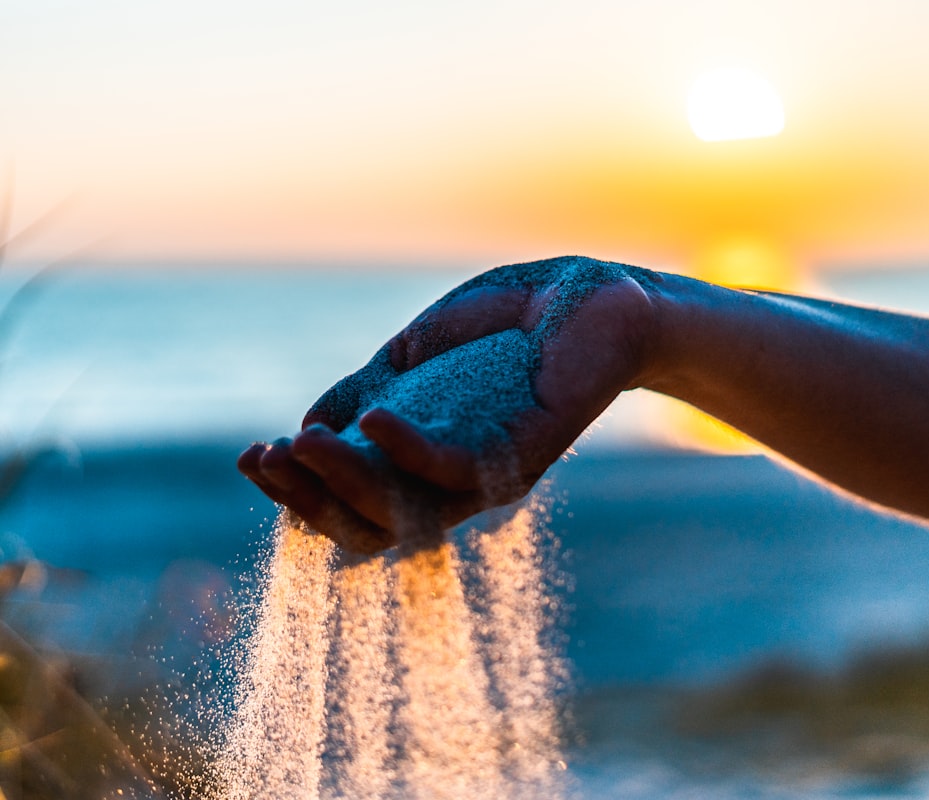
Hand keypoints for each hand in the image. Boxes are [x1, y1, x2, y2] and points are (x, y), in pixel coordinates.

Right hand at [238, 256, 662, 552]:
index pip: (350, 502)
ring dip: (344, 483)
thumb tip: (305, 428)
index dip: (297, 489)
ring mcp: (486, 475)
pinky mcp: (521, 452)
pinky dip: (408, 449)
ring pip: (405, 510)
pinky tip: (370, 420)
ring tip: (298, 444)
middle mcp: (451, 484)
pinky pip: (456, 468)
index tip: (254, 456)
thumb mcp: (412, 357)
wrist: (583, 299)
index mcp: (419, 465)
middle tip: (264, 459)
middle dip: (308, 498)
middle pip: (369, 525)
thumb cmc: (500, 329)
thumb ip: (362, 390)